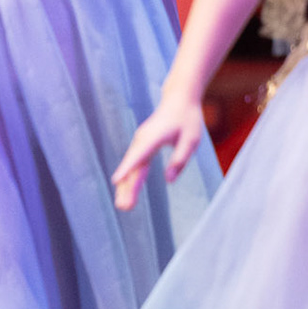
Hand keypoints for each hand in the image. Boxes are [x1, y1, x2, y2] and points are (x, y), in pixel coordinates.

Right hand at [110, 87, 205, 210]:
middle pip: (133, 167)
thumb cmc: (187, 119)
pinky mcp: (142, 146)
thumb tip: (169, 180)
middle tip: (124, 208)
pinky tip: (126, 191)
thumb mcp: (192, 140)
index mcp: (153, 138)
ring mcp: (140, 143)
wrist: (178, 100)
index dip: (127, 169)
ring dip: (126, 186)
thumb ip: (180, 160)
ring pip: (131, 168)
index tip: (116, 181)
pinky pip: (134, 165)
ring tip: (123, 206)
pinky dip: (130, 178)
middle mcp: (142, 141)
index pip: (139, 156)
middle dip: (127, 188)